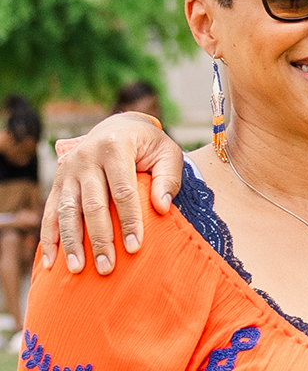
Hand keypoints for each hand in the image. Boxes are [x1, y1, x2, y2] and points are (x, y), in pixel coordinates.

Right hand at [39, 112, 184, 274]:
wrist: (118, 127)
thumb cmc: (148, 145)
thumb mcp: (167, 153)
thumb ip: (168, 178)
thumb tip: (161, 208)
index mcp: (115, 148)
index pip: (123, 191)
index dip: (129, 220)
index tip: (135, 248)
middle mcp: (86, 157)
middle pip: (92, 205)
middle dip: (100, 239)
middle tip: (107, 268)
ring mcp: (68, 170)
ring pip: (67, 211)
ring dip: (72, 243)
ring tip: (79, 269)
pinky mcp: (57, 181)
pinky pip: (50, 212)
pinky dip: (50, 238)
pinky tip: (53, 262)